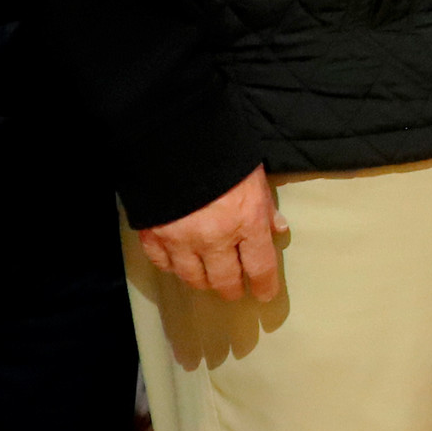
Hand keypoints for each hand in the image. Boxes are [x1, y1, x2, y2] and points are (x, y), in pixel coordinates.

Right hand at [136, 165, 287, 300]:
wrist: (172, 136)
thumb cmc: (223, 151)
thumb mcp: (253, 175)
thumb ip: (265, 207)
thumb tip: (278, 229)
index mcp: (247, 221)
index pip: (260, 266)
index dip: (264, 285)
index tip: (265, 294)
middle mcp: (215, 238)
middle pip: (225, 281)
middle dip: (232, 289)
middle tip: (234, 290)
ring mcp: (181, 241)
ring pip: (193, 279)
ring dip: (204, 281)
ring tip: (208, 277)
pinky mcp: (154, 236)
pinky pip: (164, 265)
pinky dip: (173, 267)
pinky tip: (179, 263)